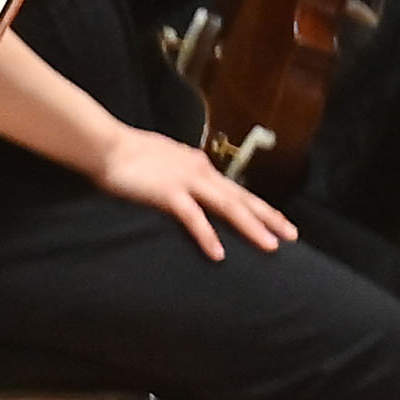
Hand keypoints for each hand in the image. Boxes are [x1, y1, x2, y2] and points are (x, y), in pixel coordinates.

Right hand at [96, 122, 298, 257]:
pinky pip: (194, 218)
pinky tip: (219, 254)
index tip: (279, 221)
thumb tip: (193, 182)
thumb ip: (183, 172)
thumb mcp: (166, 160)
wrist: (106, 145)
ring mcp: (187, 181)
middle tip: (293, 236)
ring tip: (272, 246)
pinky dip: (208, 236)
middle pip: (242, 199)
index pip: (236, 190)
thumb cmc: (129, 153)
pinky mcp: (168, 193)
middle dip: (270, 218)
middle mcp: (201, 172)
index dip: (260, 207)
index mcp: (200, 166)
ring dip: (252, 227)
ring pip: (229, 207)